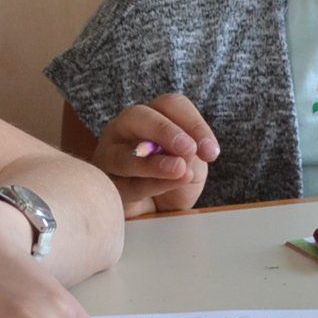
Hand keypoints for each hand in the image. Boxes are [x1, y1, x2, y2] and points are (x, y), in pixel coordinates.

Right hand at [93, 93, 218, 215]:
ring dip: (154, 162)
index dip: (193, 124)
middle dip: (165, 131)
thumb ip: (190, 154)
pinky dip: (149, 185)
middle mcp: (125, 128)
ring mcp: (109, 155)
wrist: (156, 212)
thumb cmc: (171, 179)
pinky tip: (165, 188)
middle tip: (189, 149)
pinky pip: (125, 184)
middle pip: (138, 116)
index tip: (211, 153)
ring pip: (124, 153)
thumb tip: (187, 153)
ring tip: (179, 169)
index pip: (170, 105)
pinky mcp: (106, 184)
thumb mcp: (190, 163)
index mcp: (152, 115)